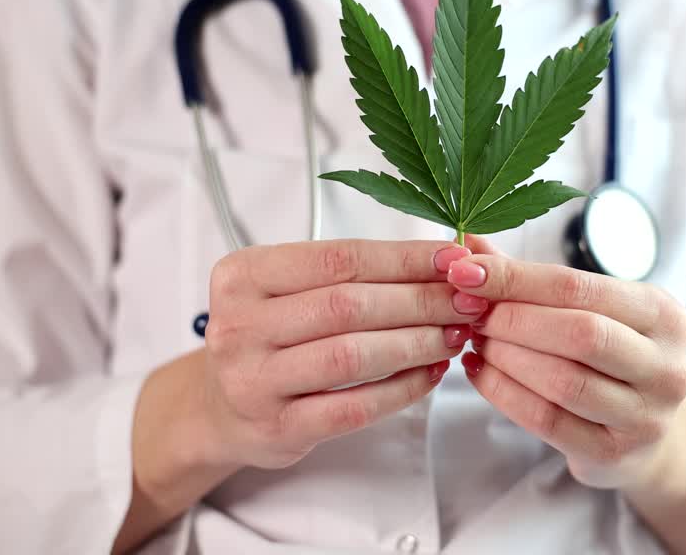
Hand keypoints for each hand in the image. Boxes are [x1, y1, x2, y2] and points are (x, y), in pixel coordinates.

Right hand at [200, 239, 479, 469]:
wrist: (220, 407)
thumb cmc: (268, 336)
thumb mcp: (287, 289)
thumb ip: (349, 273)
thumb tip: (442, 260)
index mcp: (243, 275)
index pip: (339, 259)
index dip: (403, 258)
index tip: (452, 258)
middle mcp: (239, 325)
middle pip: (348, 306)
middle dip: (419, 301)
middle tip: (465, 301)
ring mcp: (253, 381)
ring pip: (352, 356)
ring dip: (416, 343)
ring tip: (453, 335)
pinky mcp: (277, 427)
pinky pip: (354, 408)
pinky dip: (401, 389)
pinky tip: (429, 374)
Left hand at [448, 237, 685, 489]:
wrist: (648, 432)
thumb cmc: (610, 355)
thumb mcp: (590, 310)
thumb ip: (531, 279)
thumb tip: (468, 244)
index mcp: (662, 313)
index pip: (580, 287)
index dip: (517, 278)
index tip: (466, 273)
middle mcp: (664, 364)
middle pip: (578, 333)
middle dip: (512, 319)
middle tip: (470, 312)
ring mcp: (644, 415)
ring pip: (562, 381)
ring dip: (505, 357)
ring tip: (475, 341)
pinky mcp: (614, 453)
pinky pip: (547, 421)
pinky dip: (503, 394)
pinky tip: (480, 372)